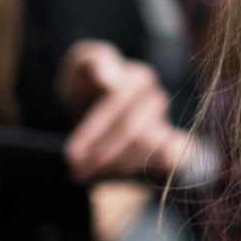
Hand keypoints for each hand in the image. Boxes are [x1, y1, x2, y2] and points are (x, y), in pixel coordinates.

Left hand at [57, 40, 196, 182]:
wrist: (95, 100)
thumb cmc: (86, 82)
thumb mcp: (82, 65)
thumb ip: (96, 64)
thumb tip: (111, 82)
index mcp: (138, 78)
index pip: (116, 108)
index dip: (92, 133)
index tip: (70, 154)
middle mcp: (156, 99)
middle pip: (132, 132)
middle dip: (102, 154)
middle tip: (76, 171)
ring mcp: (165, 121)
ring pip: (148, 149)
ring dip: (118, 165)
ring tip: (90, 174)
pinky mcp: (170, 143)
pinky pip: (168, 159)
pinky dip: (146, 170)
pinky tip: (121, 176)